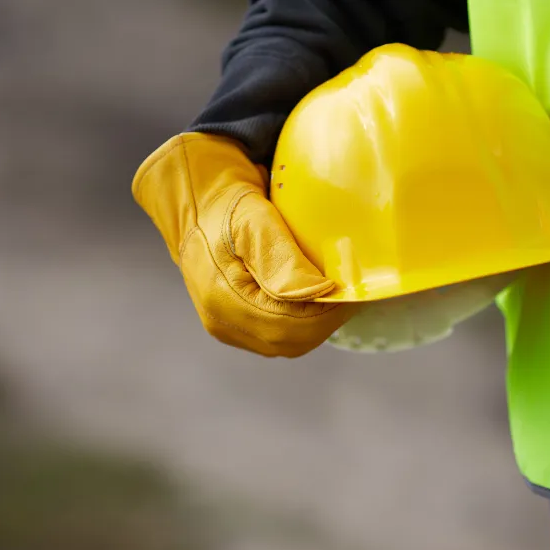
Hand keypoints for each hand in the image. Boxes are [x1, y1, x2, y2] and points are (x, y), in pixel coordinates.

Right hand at [131, 132, 353, 356]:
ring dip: (315, 324)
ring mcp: (226, 327)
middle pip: (289, 341)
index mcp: (222, 298)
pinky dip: (301, 324)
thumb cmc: (227, 205)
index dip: (325, 314)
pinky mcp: (234, 325)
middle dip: (325, 321)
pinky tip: (314, 301)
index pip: (287, 326)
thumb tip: (319, 292)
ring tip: (336, 296)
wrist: (197, 207)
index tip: (351, 291)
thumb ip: (283, 259)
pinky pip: (276, 337)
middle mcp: (221, 321)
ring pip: (285, 344)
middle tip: (351, 293)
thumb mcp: (254, 220)